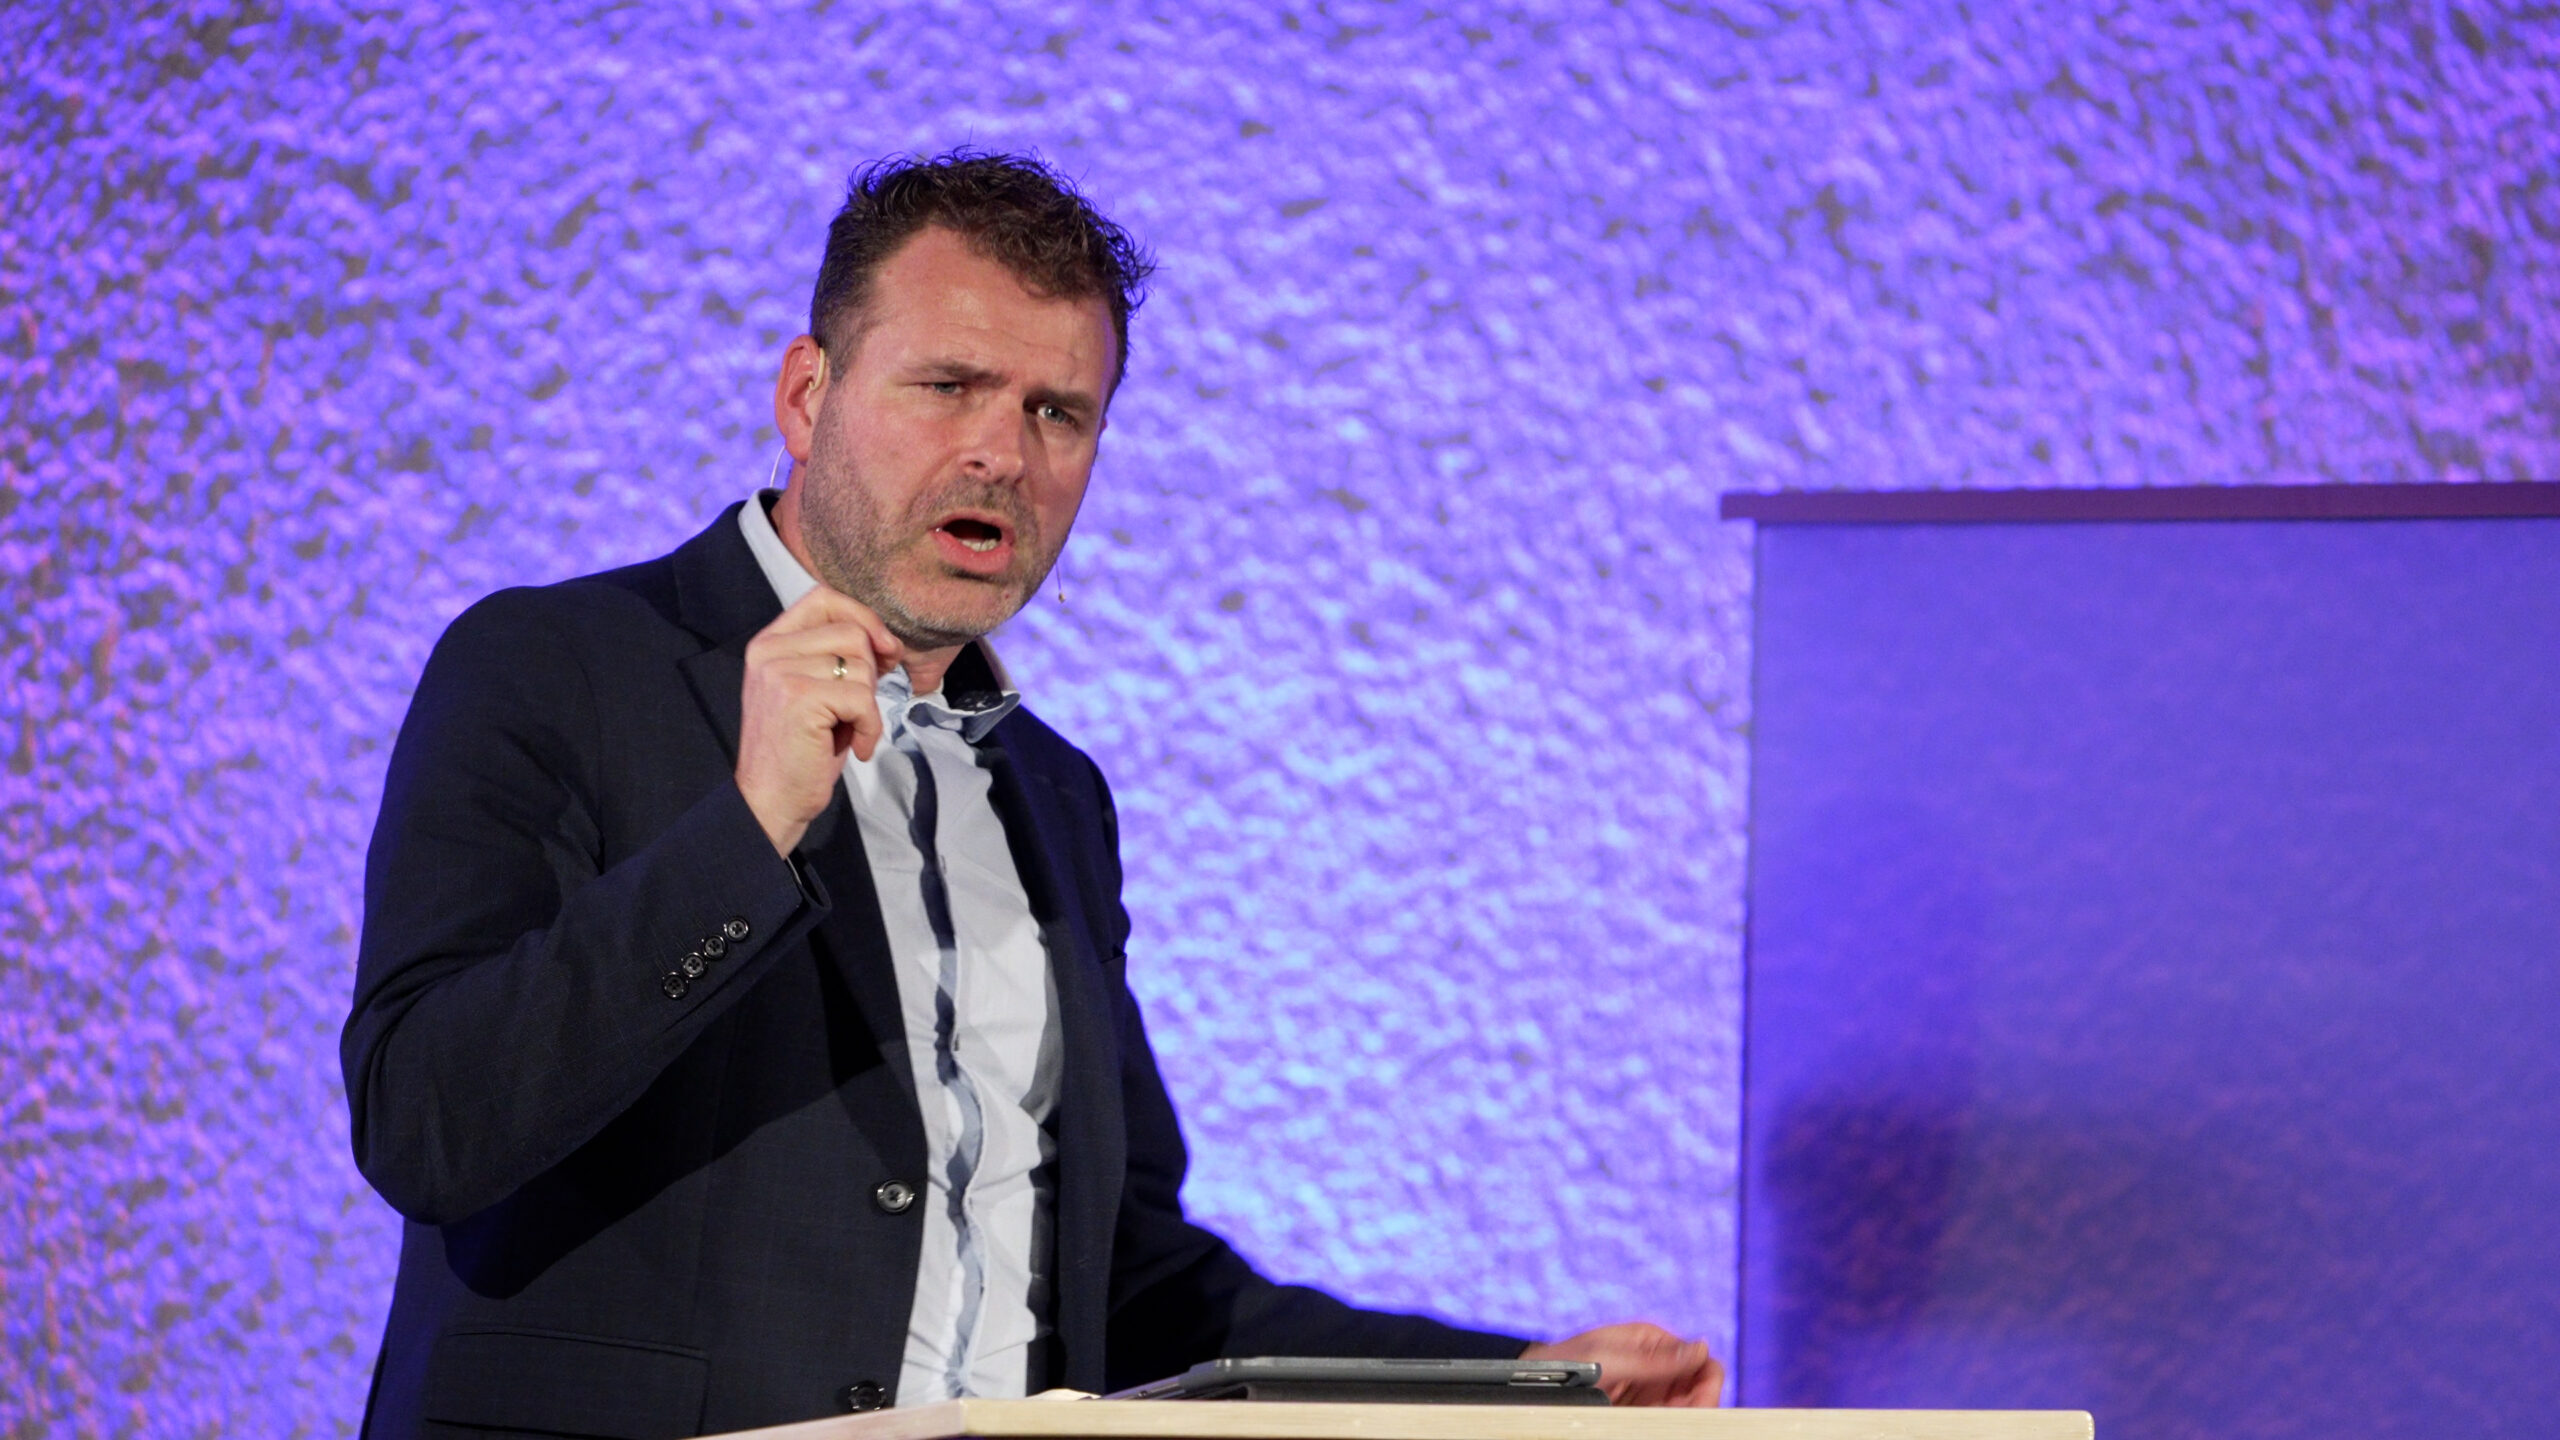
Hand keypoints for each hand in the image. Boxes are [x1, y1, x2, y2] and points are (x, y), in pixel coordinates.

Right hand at [735, 586, 903, 855]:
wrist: (769, 801)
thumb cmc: (800, 751)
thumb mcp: (814, 691)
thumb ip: (836, 657)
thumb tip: (888, 640)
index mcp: (770, 642)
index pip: (824, 598)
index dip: (863, 617)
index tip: (884, 648)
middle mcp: (769, 650)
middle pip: (851, 632)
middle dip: (871, 670)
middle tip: (858, 707)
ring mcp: (781, 672)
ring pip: (860, 665)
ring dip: (869, 704)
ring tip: (848, 729)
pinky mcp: (800, 698)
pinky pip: (862, 698)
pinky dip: (870, 727)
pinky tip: (856, 748)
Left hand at [1522, 1322, 1724, 1407]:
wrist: (1535, 1384)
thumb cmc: (1568, 1363)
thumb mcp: (1611, 1357)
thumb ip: (1656, 1359)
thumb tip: (1701, 1349)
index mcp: (1652, 1340)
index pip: (1699, 1357)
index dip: (1707, 1378)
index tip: (1703, 1398)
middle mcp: (1654, 1365)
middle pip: (1696, 1385)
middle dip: (1698, 1402)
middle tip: (1687, 1418)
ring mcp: (1647, 1389)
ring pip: (1685, 1406)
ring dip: (1685, 1416)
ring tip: (1668, 1421)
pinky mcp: (1638, 1411)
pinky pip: (1665, 1419)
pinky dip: (1669, 1423)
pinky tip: (1660, 1424)